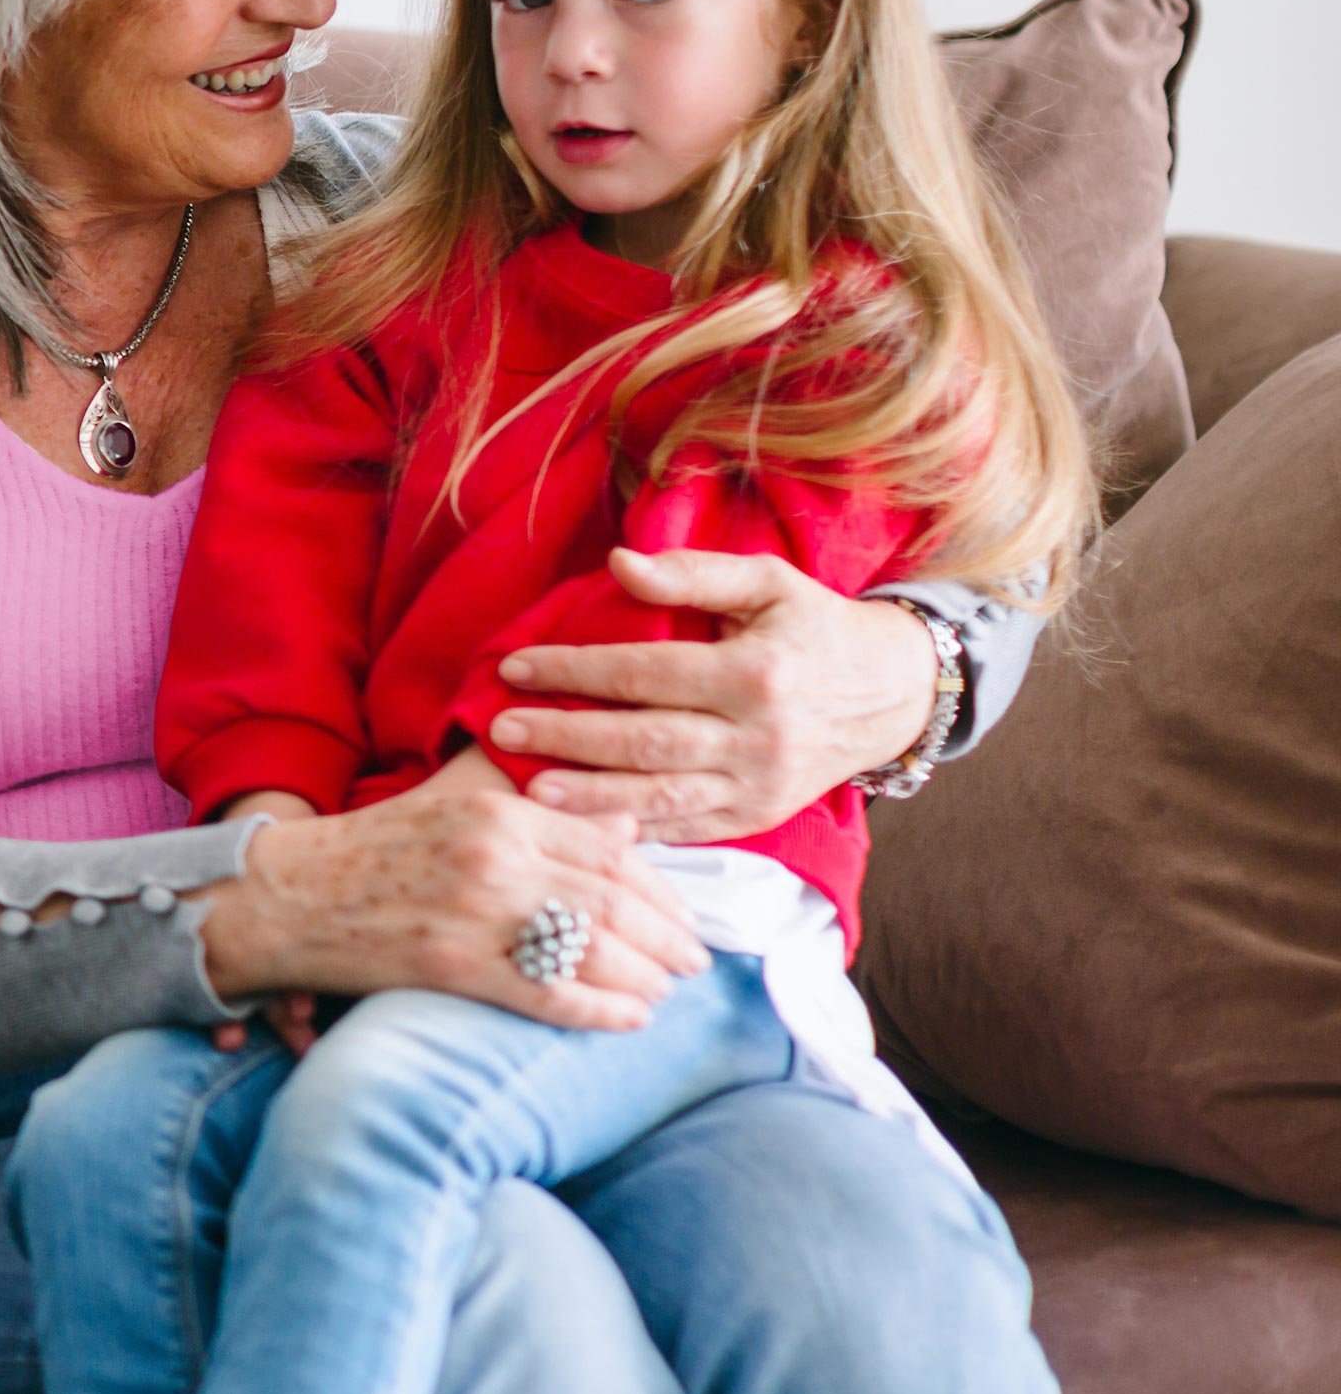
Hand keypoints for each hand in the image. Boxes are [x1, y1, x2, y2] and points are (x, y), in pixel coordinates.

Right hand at [194, 759, 705, 1032]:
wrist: (281, 897)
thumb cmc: (364, 852)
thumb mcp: (450, 809)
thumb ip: (538, 814)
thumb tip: (625, 827)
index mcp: (496, 812)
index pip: (609, 847)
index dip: (659, 885)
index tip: (680, 912)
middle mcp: (494, 857)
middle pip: (614, 899)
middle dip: (667, 936)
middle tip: (694, 961)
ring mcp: (476, 914)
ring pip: (593, 947)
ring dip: (643, 976)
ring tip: (665, 993)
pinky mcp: (454, 967)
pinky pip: (550, 995)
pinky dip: (600, 1011)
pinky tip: (628, 1020)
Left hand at [482, 549, 935, 843]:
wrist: (893, 693)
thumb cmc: (816, 628)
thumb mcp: (768, 582)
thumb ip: (693, 573)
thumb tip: (618, 564)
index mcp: (753, 673)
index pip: (644, 673)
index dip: (574, 670)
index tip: (513, 667)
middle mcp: (756, 736)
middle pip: (645, 740)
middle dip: (567, 737)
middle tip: (501, 731)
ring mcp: (758, 785)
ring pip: (661, 796)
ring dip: (590, 796)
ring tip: (529, 791)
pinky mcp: (758, 816)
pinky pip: (687, 829)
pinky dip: (634, 829)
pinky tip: (583, 825)